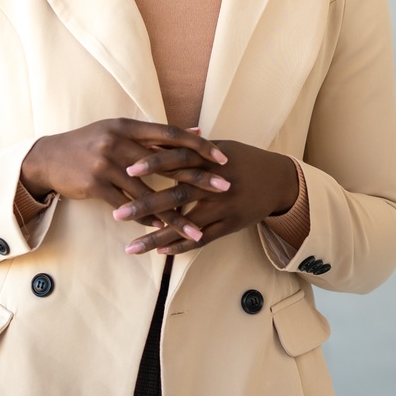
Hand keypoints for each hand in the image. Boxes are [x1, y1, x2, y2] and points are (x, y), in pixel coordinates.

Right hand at [20, 120, 229, 239]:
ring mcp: (106, 164)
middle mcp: (118, 142)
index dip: (198, 145)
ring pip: (148, 192)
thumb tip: (195, 129)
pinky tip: (162, 230)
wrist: (48, 158)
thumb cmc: (90, 144)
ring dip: (175, 213)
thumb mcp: (120, 130)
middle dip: (198, 176)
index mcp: (128, 126)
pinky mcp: (95, 185)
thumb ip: (156, 134)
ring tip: (195, 227)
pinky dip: (146, 219)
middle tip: (224, 187)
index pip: (170, 134)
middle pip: (166, 162)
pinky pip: (127, 206)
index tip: (222, 157)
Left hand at [118, 136, 299, 255]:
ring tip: (131, 247)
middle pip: (176, 194)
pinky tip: (160, 253)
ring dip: (157, 237)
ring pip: (186, 223)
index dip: (153, 163)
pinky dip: (181, 245)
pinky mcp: (231, 224)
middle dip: (145, 205)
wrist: (279, 180)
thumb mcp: (219, 148)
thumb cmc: (243, 160)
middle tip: (117, 214)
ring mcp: (224, 206)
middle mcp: (216, 183)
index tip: (126, 169)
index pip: (177, 158)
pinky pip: (203, 239)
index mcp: (211, 159)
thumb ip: (188, 148)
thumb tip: (151, 143)